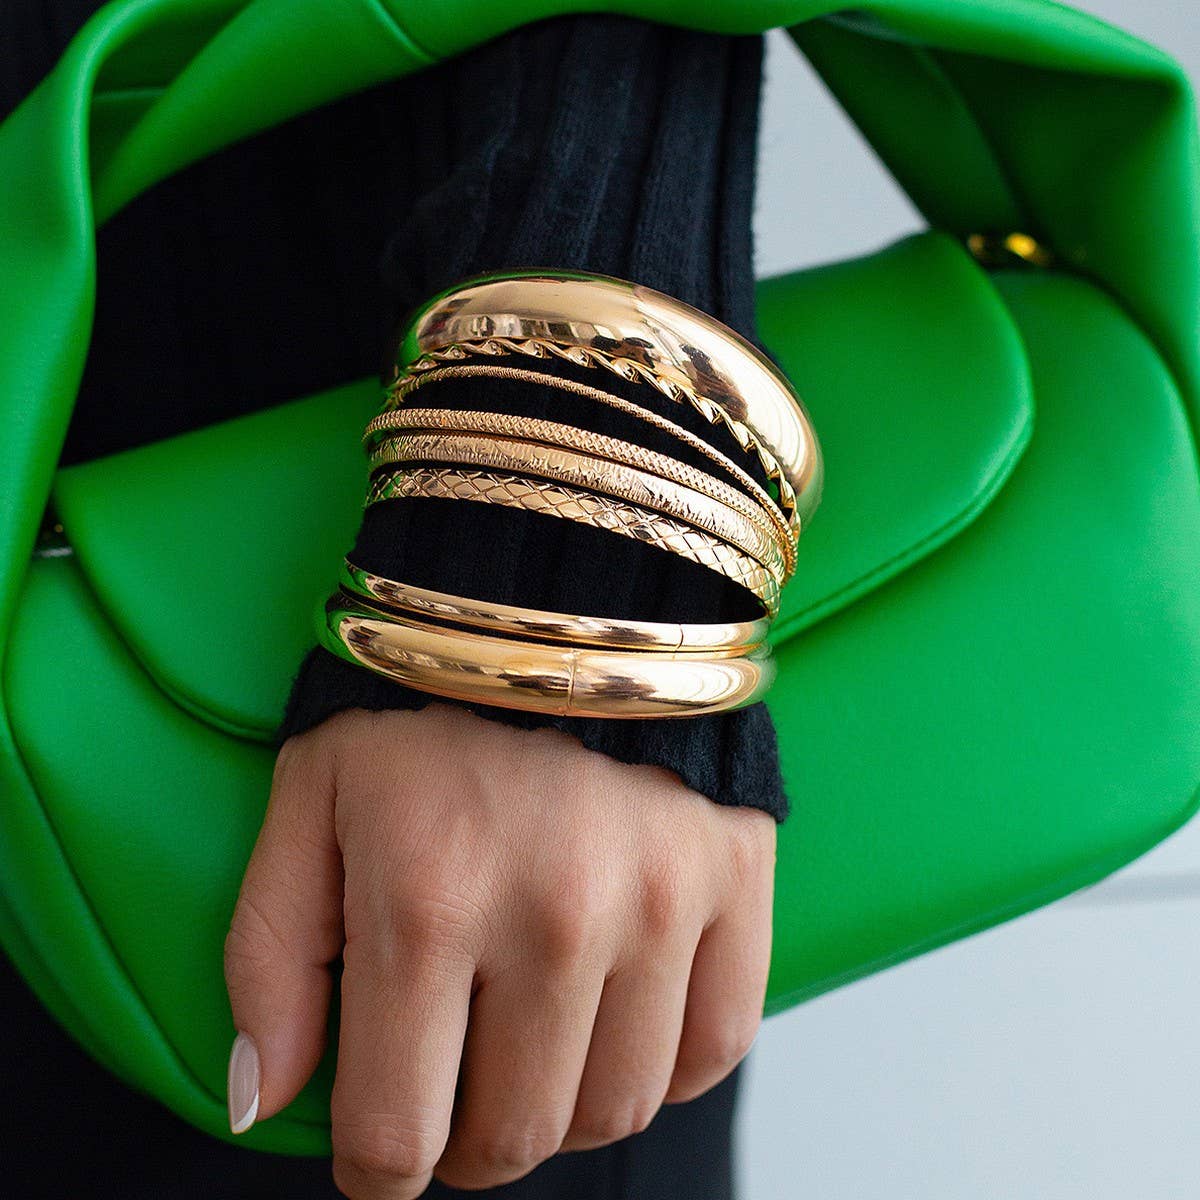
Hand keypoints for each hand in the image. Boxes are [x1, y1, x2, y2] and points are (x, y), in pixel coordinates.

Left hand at [223, 702, 774, 1197]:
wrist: (560, 586)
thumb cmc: (423, 694)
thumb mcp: (308, 799)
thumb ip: (270, 955)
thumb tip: (268, 1101)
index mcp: (429, 900)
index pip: (398, 1134)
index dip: (376, 1164)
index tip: (381, 1139)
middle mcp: (557, 915)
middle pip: (516, 1139)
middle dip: (466, 1144)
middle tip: (454, 1090)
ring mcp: (663, 900)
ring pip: (618, 1107)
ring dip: (562, 1106)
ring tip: (530, 1043)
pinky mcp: (736, 878)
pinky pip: (716, 1045)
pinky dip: (662, 1060)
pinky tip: (616, 1012)